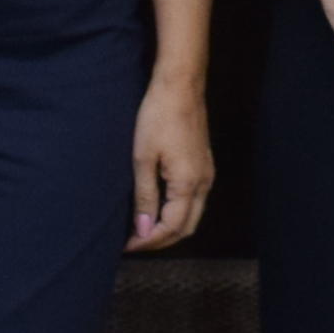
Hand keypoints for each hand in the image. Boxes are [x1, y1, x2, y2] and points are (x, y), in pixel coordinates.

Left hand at [130, 75, 212, 250]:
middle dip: (161, 240)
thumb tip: (143, 228)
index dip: (149, 241)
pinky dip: (178, 212)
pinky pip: (195, 200)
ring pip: (193, 215)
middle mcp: (203, 183)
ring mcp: (206, 174)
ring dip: (170, 227)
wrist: (180, 87)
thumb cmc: (158, 117)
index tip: (127, 245)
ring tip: (143, 228)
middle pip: (186, 227)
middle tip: (134, 243)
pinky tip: (159, 208)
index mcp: (188, 184)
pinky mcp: (204, 165)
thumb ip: (145, 196)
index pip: (171, 227)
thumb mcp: (143, 158)